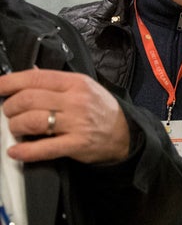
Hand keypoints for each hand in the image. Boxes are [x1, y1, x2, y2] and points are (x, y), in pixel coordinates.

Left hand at [0, 68, 130, 163]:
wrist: (126, 134)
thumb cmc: (102, 110)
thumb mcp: (84, 88)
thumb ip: (56, 82)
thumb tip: (28, 72)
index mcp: (75, 83)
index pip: (34, 78)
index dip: (9, 83)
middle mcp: (76, 101)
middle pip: (28, 99)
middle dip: (10, 107)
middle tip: (10, 113)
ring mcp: (77, 123)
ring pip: (32, 121)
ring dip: (16, 126)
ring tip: (16, 130)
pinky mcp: (77, 145)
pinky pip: (45, 148)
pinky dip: (25, 151)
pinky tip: (15, 152)